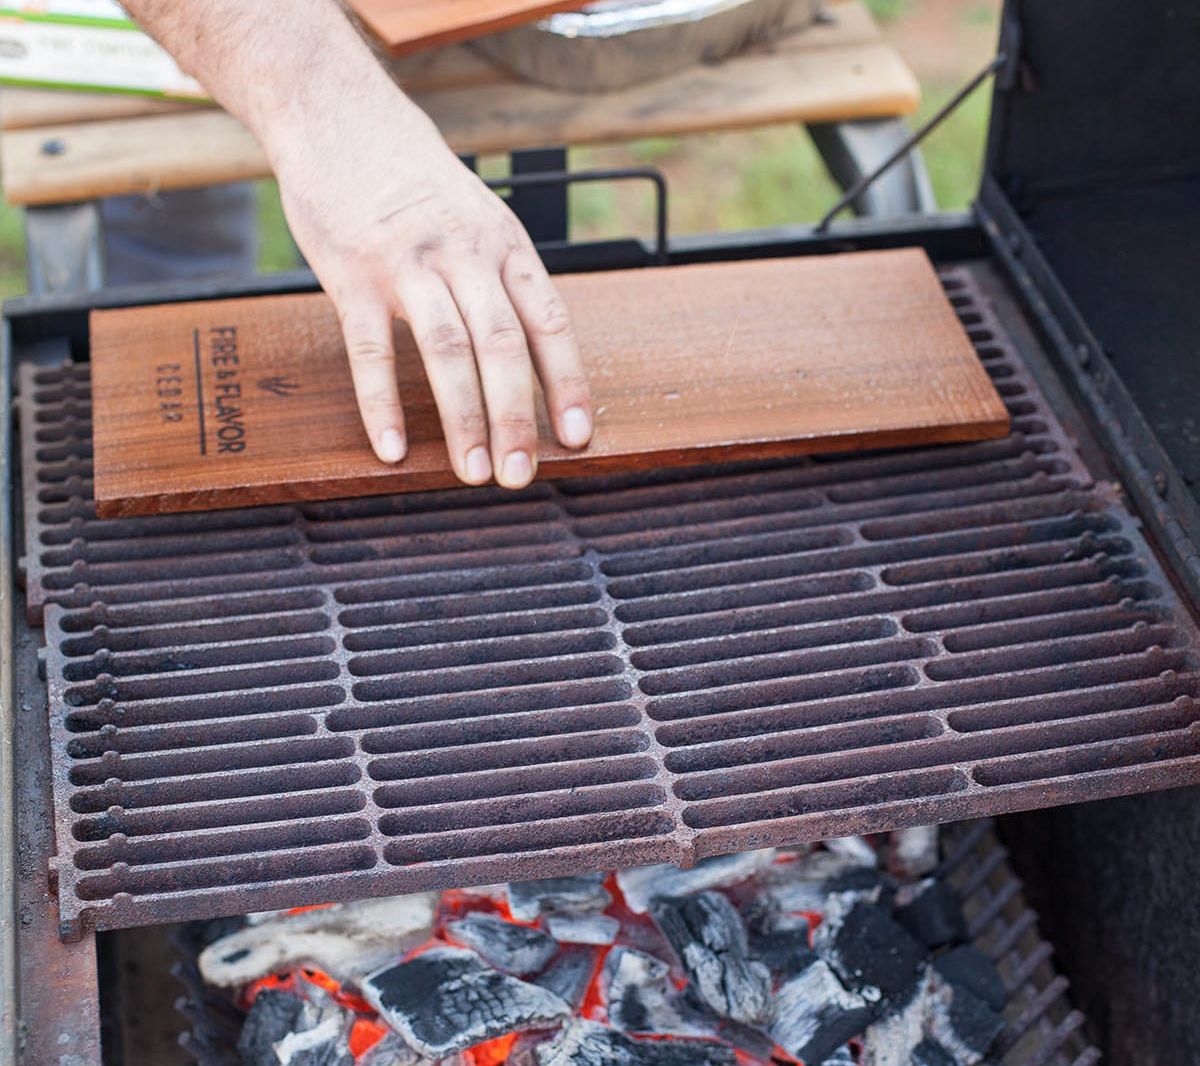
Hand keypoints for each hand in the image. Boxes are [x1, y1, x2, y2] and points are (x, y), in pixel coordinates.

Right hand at [268, 94, 592, 488]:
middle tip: (521, 476)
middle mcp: (466, 254)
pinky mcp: (352, 274)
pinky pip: (371, 349)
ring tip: (474, 473)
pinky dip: (381, 403)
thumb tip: (534, 357)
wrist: (339, 112)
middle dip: (517, 417)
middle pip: (503, 346)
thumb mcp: (479, 217)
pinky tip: (392, 448)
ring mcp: (409, 264)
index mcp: (505, 245)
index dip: (568, 384)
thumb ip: (503, 280)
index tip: (579, 438)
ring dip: (464, 419)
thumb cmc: (415, 180)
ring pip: (447, 351)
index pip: (550, 323)